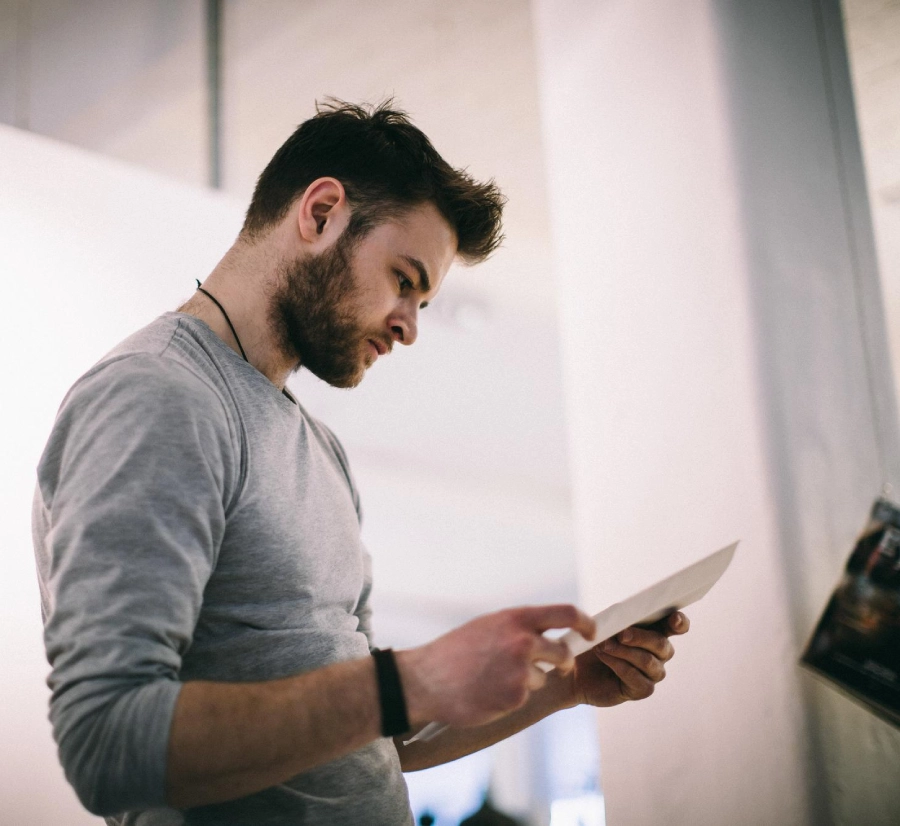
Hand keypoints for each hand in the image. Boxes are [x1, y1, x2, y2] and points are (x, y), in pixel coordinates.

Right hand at [396, 604, 596, 728]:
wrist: (426, 680)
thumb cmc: (456, 652)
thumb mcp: (489, 626)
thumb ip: (520, 628)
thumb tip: (551, 633)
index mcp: (516, 619)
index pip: (567, 613)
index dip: (586, 623)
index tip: (591, 632)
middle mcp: (522, 641)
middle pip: (564, 652)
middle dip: (563, 662)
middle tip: (555, 666)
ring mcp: (520, 670)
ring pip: (543, 677)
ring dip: (527, 681)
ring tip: (494, 678)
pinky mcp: (515, 696)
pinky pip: (526, 696)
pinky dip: (512, 696)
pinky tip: (489, 691)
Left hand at [568, 612, 689, 707]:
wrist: (576, 667)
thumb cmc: (594, 640)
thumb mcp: (605, 624)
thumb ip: (619, 620)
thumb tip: (625, 623)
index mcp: (655, 629)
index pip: (677, 626)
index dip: (679, 622)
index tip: (674, 619)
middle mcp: (659, 652)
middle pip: (662, 644)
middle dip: (641, 637)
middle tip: (621, 634)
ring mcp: (653, 672)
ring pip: (649, 662)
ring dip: (625, 652)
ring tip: (603, 646)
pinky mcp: (642, 689)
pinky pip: (637, 678)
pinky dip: (618, 665)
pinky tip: (604, 657)